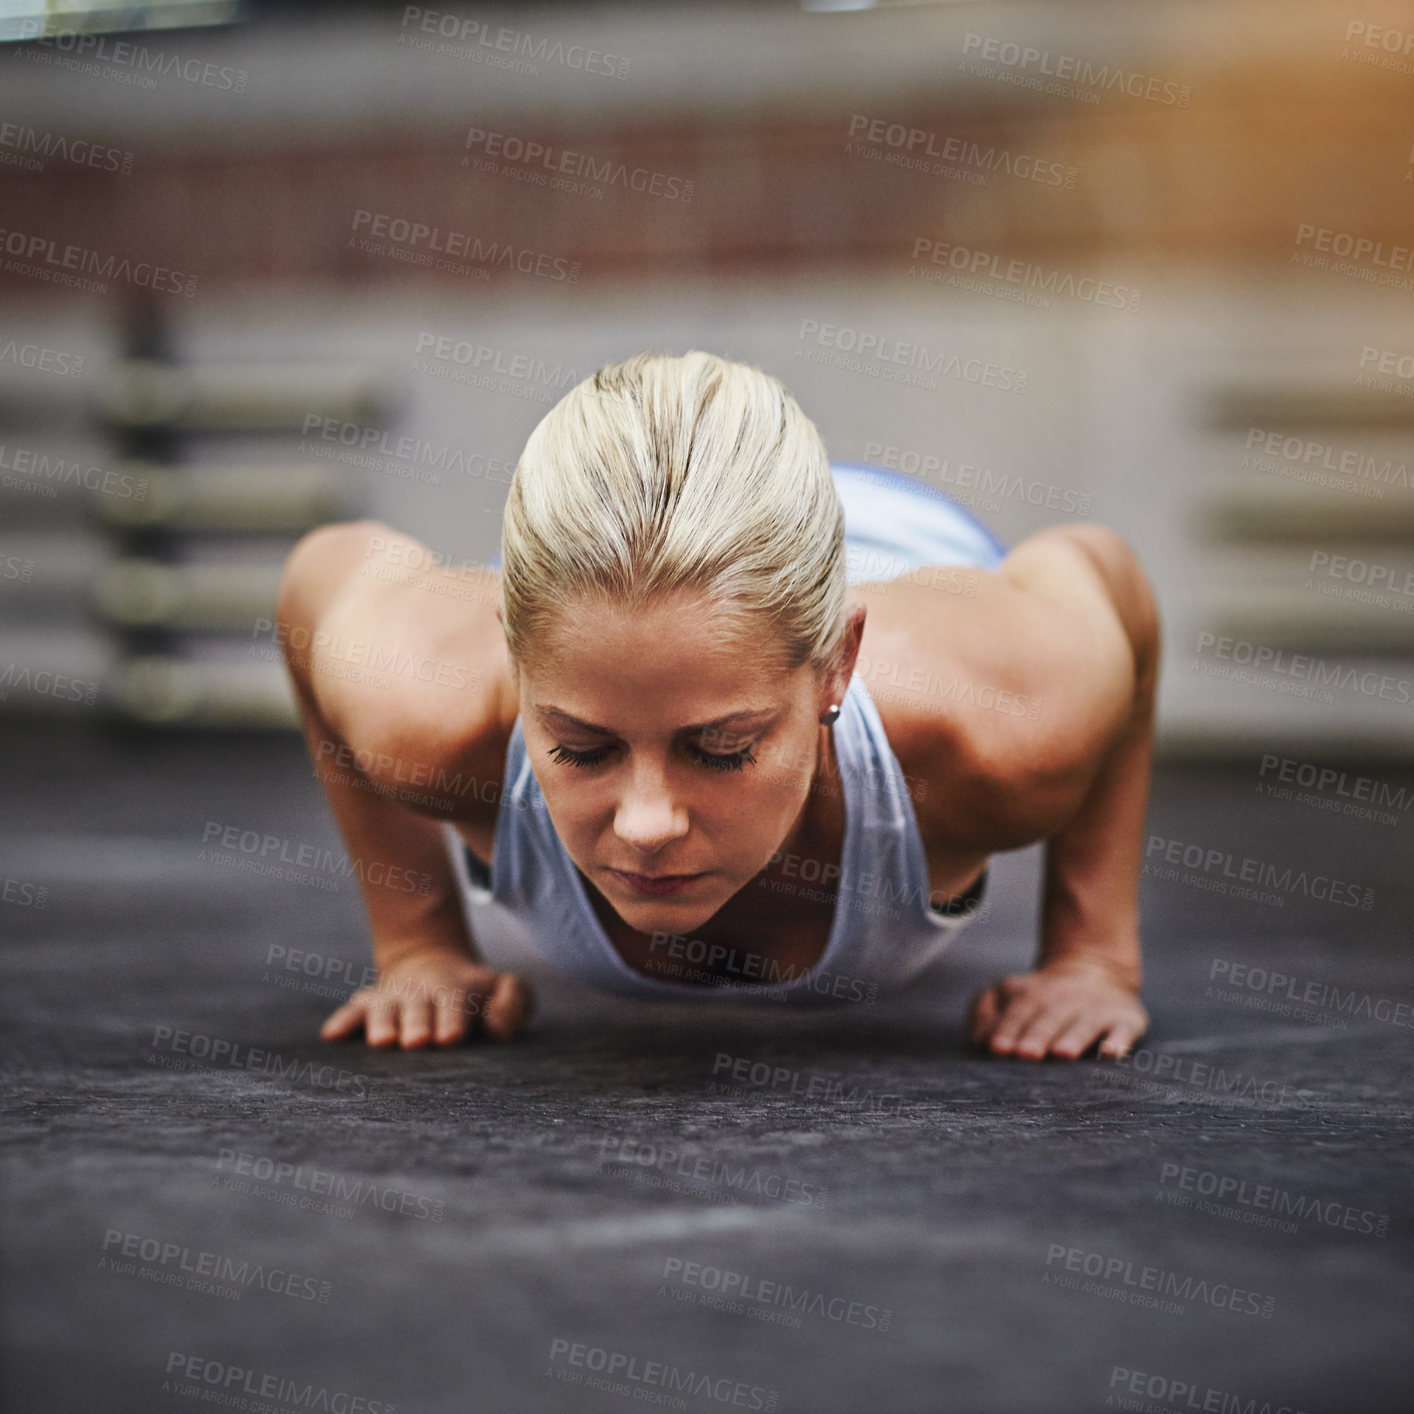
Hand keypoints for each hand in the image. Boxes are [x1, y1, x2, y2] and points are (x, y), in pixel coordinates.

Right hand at [320, 948, 533, 1048]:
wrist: (434, 964)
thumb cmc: (476, 993)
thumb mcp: (506, 989)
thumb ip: (514, 1003)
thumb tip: (498, 1028)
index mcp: (455, 991)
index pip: (454, 1005)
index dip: (452, 1019)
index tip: (450, 1038)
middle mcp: (420, 993)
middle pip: (416, 1009)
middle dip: (416, 1024)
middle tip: (417, 1042)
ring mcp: (392, 998)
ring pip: (384, 1010)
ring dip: (382, 1024)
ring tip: (383, 1041)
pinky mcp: (368, 1005)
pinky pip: (352, 1011)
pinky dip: (343, 1021)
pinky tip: (332, 1036)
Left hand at [967, 958, 1147, 1060]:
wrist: (1094, 969)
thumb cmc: (1038, 998)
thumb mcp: (1006, 993)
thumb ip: (984, 1012)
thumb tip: (980, 1040)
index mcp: (1030, 995)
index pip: (1016, 1013)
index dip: (1007, 1030)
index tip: (997, 1048)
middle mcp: (1063, 1000)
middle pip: (1048, 1020)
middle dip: (1036, 1036)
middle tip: (1026, 1054)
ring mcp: (1096, 1010)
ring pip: (1083, 1025)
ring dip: (1072, 1039)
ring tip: (1062, 1054)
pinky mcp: (1126, 1019)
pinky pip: (1123, 1030)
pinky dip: (1119, 1041)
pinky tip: (1110, 1052)